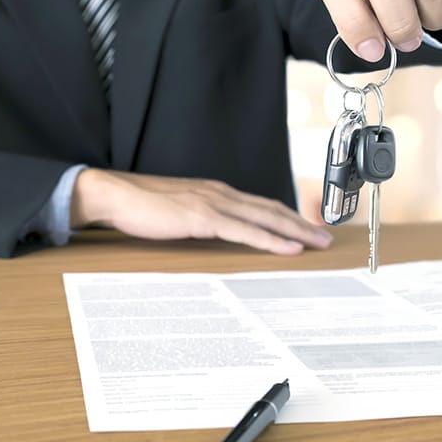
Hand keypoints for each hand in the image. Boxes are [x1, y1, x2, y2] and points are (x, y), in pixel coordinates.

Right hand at [70, 168, 332, 254]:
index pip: (261, 205)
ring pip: (265, 217)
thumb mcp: (180, 212)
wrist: (116, 195)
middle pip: (271, 209)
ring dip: (295, 231)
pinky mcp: (203, 216)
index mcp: (216, 193)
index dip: (287, 217)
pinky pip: (244, 230)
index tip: (306, 230)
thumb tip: (217, 237)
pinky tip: (288, 248)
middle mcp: (221, 194)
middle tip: (325, 239)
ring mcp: (214, 203)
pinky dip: (270, 239)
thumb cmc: (142, 206)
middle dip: (301, 224)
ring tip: (316, 243)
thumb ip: (201, 220)